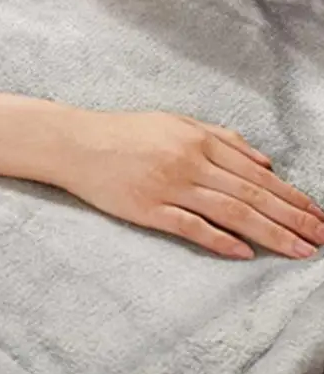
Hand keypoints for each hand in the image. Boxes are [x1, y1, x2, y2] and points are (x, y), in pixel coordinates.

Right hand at [60, 110, 323, 258]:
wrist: (74, 141)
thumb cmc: (123, 131)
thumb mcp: (173, 122)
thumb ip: (218, 137)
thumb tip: (263, 160)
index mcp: (195, 138)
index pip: (254, 172)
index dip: (290, 195)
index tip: (316, 213)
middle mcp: (187, 161)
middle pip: (250, 194)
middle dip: (292, 218)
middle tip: (321, 237)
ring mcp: (168, 185)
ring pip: (230, 212)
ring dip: (269, 233)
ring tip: (299, 249)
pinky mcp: (148, 208)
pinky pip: (191, 226)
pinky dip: (220, 240)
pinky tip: (244, 252)